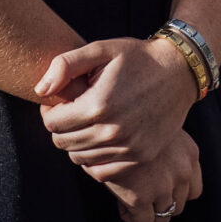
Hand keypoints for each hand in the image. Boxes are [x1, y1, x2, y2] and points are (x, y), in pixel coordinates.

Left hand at [36, 35, 197, 170]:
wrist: (179, 71)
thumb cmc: (137, 57)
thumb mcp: (101, 49)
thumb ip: (65, 65)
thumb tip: (41, 91)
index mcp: (98, 104)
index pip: (52, 123)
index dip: (49, 112)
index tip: (58, 102)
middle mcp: (112, 131)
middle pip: (64, 143)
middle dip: (60, 128)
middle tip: (70, 112)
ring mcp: (129, 147)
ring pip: (80, 158)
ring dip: (76, 143)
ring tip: (85, 123)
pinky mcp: (141, 156)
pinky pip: (102, 171)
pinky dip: (94, 159)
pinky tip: (99, 139)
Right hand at [94, 128, 201, 221]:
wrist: (109, 121)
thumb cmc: (130, 120)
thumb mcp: (158, 128)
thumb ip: (168, 150)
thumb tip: (160, 171)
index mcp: (190, 154)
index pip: (193, 189)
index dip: (173, 191)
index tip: (155, 184)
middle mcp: (182, 172)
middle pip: (179, 205)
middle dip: (159, 202)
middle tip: (139, 192)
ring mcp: (163, 187)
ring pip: (163, 218)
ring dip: (147, 212)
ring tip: (129, 198)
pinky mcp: (140, 198)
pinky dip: (133, 219)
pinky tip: (121, 204)